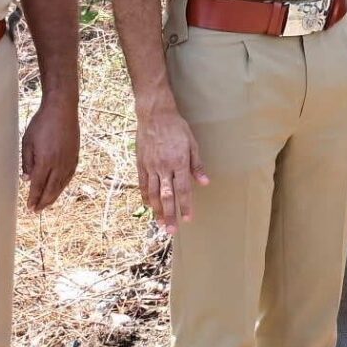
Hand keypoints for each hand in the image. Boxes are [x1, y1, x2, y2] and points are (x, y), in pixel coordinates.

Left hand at [21, 96, 79, 212]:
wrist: (62, 109)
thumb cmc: (41, 124)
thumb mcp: (27, 142)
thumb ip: (27, 162)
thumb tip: (27, 179)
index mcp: (45, 161)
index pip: (38, 185)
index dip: (33, 198)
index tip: (29, 208)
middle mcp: (59, 164)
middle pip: (51, 189)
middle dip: (43, 201)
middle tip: (36, 211)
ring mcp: (69, 160)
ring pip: (62, 184)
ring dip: (54, 196)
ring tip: (47, 204)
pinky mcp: (75, 156)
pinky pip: (69, 176)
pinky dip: (63, 185)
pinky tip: (59, 189)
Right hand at [133, 104, 209, 229]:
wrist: (154, 115)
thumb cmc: (177, 128)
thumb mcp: (192, 143)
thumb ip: (197, 165)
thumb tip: (205, 182)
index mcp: (179, 162)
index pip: (183, 189)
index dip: (186, 205)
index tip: (188, 219)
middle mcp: (164, 167)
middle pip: (167, 196)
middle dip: (170, 215)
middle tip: (172, 231)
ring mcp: (150, 166)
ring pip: (153, 193)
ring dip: (157, 210)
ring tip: (160, 224)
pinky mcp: (141, 164)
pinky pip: (143, 184)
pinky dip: (146, 197)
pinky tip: (148, 206)